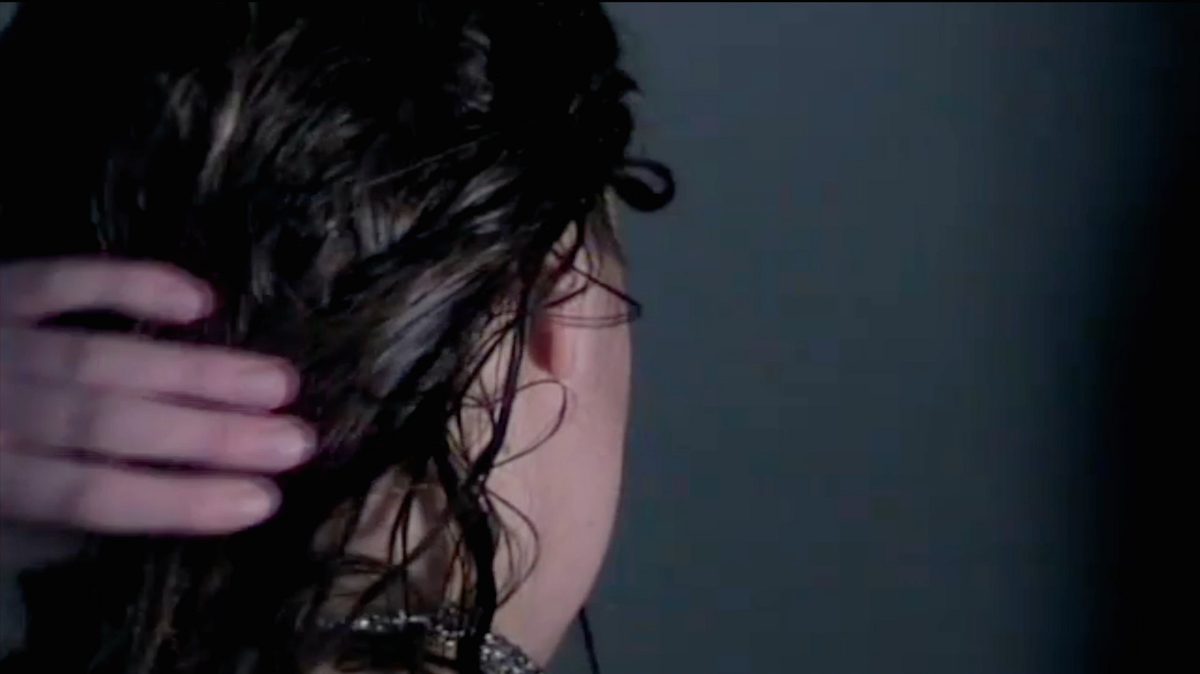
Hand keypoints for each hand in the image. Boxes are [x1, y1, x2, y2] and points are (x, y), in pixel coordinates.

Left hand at [0, 258, 313, 533]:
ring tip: (280, 381)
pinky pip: (67, 279)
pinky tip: (198, 300)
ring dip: (200, 370)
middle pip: (113, 426)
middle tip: (299, 441)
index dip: (178, 500)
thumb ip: (38, 526)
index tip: (261, 503)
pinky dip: (132, 285)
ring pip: (108, 358)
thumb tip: (130, 513)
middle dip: (212, 435)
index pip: (93, 496)